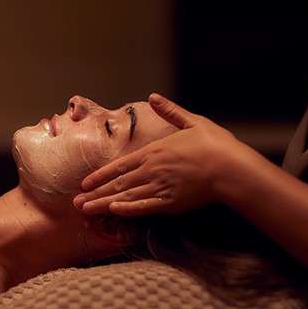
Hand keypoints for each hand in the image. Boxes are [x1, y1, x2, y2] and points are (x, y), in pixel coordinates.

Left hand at [73, 93, 249, 216]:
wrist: (232, 168)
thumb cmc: (215, 144)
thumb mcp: (192, 122)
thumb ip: (170, 111)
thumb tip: (154, 96)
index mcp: (154, 151)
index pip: (119, 165)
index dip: (100, 175)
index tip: (85, 183)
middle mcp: (152, 169)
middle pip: (117, 183)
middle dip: (95, 194)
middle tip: (76, 203)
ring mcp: (160, 187)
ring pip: (126, 196)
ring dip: (104, 204)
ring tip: (86, 210)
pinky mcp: (171, 202)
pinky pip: (144, 207)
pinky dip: (128, 209)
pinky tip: (113, 212)